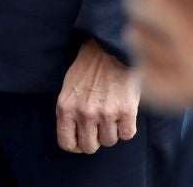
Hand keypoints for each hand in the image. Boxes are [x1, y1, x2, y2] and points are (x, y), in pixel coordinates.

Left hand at [55, 38, 139, 154]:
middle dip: (95, 139)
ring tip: (112, 111)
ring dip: (112, 130)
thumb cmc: (89, 65)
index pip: (67, 144)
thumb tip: (75, 136)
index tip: (83, 138)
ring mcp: (106, 113)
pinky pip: (127, 134)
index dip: (76, 144)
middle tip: (100, 126)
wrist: (111, 46)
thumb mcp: (69, 87)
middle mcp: (84, 113)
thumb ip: (69, 111)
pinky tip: (124, 111)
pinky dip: (127, 126)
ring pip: (109, 141)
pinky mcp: (127, 111)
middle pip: (89, 147)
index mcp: (66, 107)